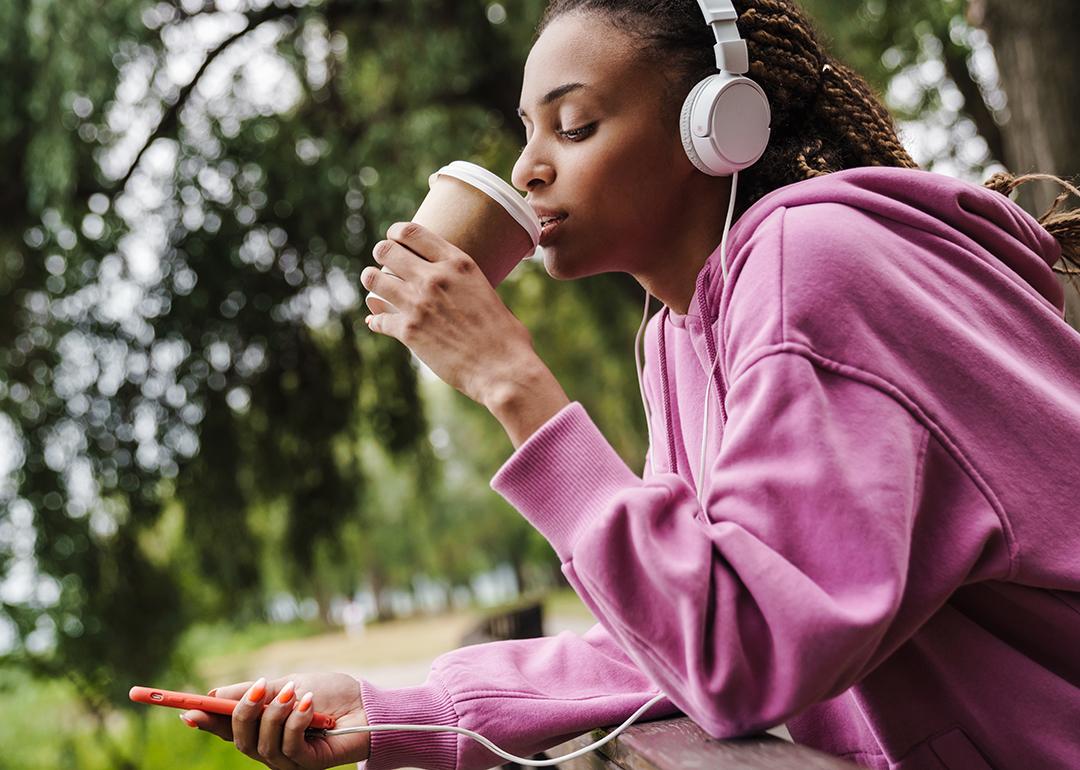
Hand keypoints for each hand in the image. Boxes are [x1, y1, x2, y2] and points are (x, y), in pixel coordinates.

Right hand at [182, 672, 368, 769]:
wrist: (367, 704)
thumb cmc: (330, 694)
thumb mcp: (288, 684)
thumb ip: (254, 692)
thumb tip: (214, 694)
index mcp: (262, 728)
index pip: (227, 729)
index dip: (206, 722)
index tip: (188, 710)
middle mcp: (271, 748)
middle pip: (239, 740)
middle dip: (243, 713)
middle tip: (256, 690)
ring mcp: (288, 759)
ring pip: (262, 745)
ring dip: (276, 714)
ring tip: (294, 692)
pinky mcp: (307, 763)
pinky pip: (289, 747)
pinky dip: (296, 721)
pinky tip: (309, 704)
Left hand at [361, 221, 538, 406]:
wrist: (502, 369)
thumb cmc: (506, 336)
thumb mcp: (487, 292)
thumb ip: (466, 283)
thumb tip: (460, 288)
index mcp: (458, 264)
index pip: (412, 232)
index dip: (396, 232)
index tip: (393, 238)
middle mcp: (434, 278)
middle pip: (386, 250)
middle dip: (381, 254)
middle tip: (384, 264)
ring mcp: (418, 303)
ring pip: (374, 279)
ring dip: (372, 282)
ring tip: (375, 287)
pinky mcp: (408, 331)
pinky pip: (378, 319)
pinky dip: (376, 321)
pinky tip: (378, 323)